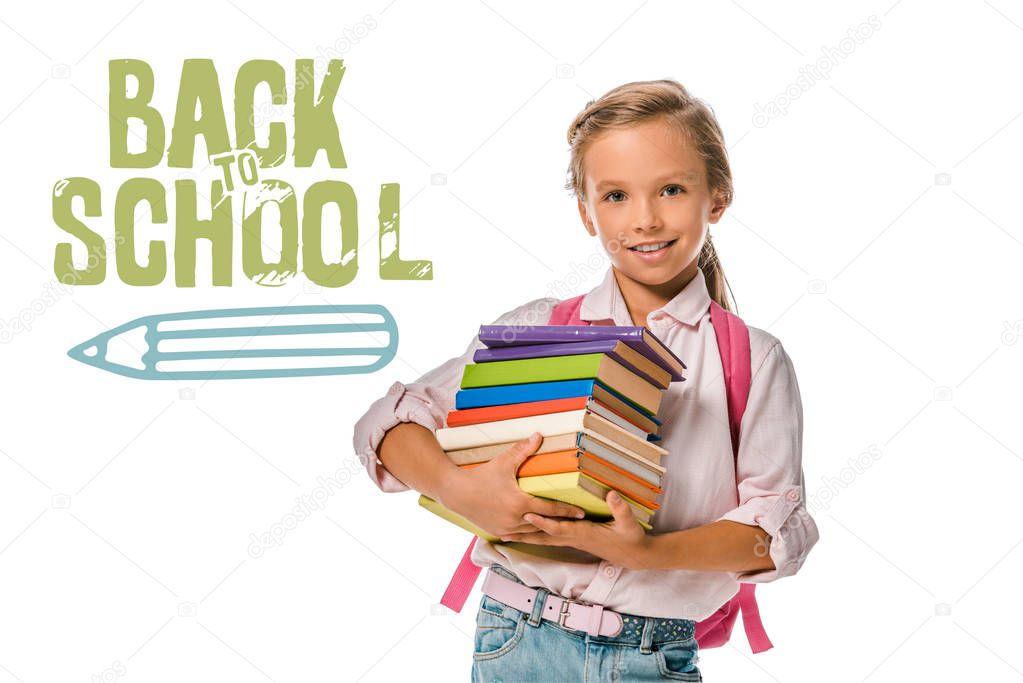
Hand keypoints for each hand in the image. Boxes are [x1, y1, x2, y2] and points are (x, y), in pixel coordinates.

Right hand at [440, 432, 587, 537]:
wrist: (456, 492)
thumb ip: (523, 451)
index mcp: (520, 503)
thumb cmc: (480, 476)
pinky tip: (535, 530)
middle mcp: (515, 520)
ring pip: (532, 532)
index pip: (551, 509)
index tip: (581, 513)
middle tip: (575, 522)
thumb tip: (538, 435)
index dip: (567, 511)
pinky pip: (518, 535)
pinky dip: (528, 531)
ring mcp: (506, 529)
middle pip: (544, 523)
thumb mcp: (503, 462)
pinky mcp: (498, 532)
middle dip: (559, 523)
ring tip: (558, 527)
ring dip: (543, 528)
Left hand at [498, 489, 654, 569]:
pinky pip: (551, 538)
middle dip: (525, 535)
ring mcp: (574, 541)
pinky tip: (527, 533)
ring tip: (506, 535)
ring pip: (545, 539)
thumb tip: (612, 495)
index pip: (559, 528)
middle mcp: (575, 538)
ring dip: (526, 537)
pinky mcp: (575, 540)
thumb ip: (620, 509)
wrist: (634, 555)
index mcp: (584, 533)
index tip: (527, 515)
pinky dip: (537, 536)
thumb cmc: (631, 539)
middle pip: (544, 537)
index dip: (543, 522)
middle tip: (503, 533)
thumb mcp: (629, 524)